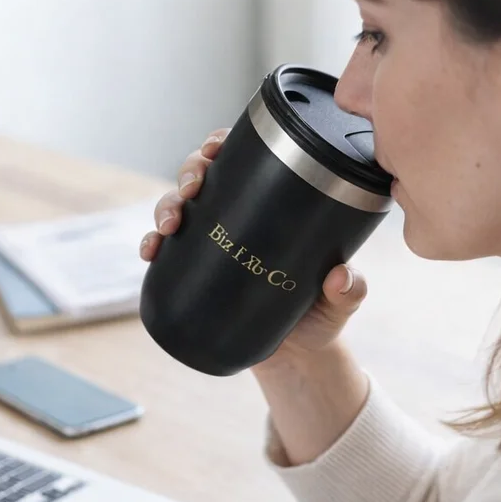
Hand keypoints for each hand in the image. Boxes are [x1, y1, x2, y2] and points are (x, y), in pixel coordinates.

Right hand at [140, 129, 367, 371]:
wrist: (292, 358)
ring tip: (168, 225)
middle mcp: (236, 218)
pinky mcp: (192, 273)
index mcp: (272, 206)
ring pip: (178, 208)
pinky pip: (164, 251)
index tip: (215, 147)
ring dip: (165, 206)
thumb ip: (350, 291)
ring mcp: (210, 243)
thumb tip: (340, 277)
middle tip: (191, 189)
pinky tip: (150, 251)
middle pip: (204, 176)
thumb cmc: (319, 318)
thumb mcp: (339, 303)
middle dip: (189, 172)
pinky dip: (151, 244)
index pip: (245, 160)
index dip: (222, 144)